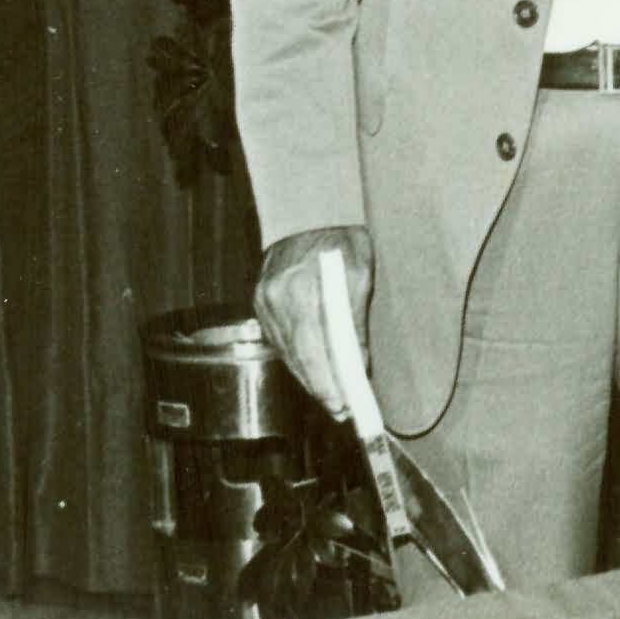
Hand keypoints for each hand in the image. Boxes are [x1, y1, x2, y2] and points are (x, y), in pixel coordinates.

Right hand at [253, 224, 372, 415]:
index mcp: (301, 288)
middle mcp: (275, 298)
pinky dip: (297, 356)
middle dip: (320, 386)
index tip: (343, 402)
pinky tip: (313, 369)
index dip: (327, 380)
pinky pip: (279, 339)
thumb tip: (358, 362)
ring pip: (287, 351)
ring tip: (332, 396)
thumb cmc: (340, 238)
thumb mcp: (359, 273)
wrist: (308, 210)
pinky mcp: (260, 302)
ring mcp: (263, 301)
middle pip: (297, 356)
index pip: (312, 349)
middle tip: (341, 409)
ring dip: (308, 375)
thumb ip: (354, 320)